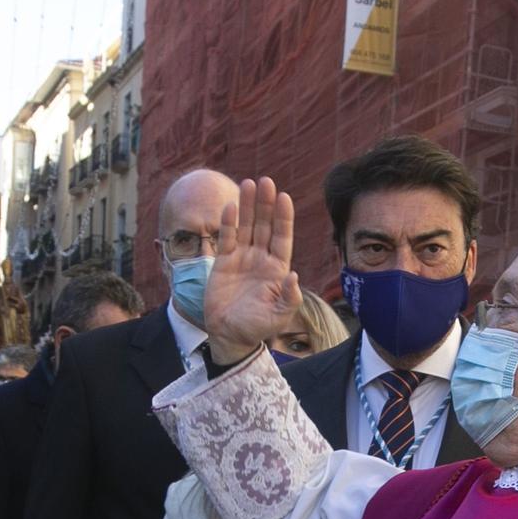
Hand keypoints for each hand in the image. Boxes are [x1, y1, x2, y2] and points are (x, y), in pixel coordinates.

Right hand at [201, 177, 300, 364]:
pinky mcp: (223, 262)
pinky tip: (230, 206)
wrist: (230, 336)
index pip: (282, 237)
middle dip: (266, 204)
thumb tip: (293, 275)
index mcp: (277, 268)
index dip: (283, 217)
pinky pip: (226, 238)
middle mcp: (261, 258)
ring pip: (247, 226)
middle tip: (265, 182)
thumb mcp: (279, 316)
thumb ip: (289, 297)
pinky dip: (228, 223)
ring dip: (248, 206)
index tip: (284, 197)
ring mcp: (242, 258)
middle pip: (265, 225)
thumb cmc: (258, 328)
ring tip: (248, 183)